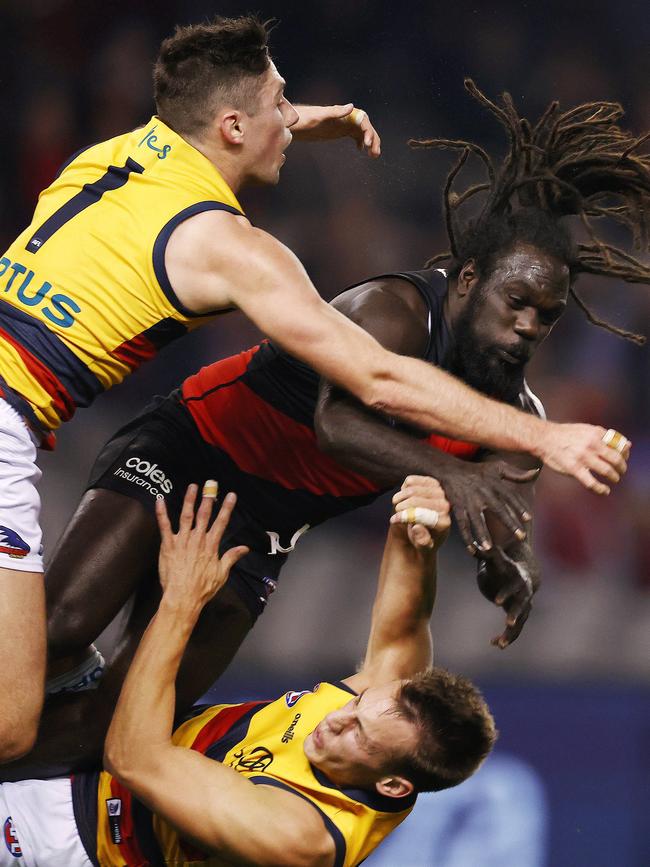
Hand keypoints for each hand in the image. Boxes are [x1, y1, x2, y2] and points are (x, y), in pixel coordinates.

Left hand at [155, 483, 248, 618]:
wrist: (183, 597)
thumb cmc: (202, 588)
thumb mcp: (222, 574)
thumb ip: (232, 557)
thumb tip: (245, 548)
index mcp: (211, 546)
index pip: (221, 522)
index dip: (227, 508)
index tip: (231, 495)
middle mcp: (198, 539)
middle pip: (204, 515)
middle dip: (208, 498)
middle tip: (211, 484)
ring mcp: (183, 541)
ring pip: (186, 515)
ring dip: (189, 500)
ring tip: (192, 487)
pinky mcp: (168, 545)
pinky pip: (164, 525)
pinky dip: (162, 512)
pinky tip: (160, 499)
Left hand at [291, 103, 380, 156]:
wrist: (292, 123)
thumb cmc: (303, 118)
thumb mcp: (319, 116)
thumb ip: (335, 112)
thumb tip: (352, 107)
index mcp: (342, 113)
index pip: (362, 120)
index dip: (368, 131)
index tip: (368, 144)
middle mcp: (344, 117)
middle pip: (365, 127)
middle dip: (373, 139)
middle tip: (375, 154)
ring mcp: (342, 124)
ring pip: (361, 132)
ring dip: (369, 142)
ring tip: (374, 156)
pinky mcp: (337, 131)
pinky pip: (353, 135)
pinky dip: (360, 142)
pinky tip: (361, 150)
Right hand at [390, 475, 450, 548]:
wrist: (426, 526)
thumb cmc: (424, 537)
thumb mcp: (423, 546)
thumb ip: (422, 540)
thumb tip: (417, 527)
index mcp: (443, 522)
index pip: (421, 515)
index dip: (404, 516)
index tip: (394, 519)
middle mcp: (445, 505)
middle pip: (415, 500)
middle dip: (401, 507)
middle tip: (396, 513)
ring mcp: (439, 492)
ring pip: (412, 489)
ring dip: (400, 497)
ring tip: (397, 505)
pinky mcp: (432, 483)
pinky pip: (412, 481)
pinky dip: (404, 488)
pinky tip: (404, 496)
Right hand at [423, 460, 537, 553]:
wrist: (450, 469)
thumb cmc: (478, 470)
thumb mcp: (498, 467)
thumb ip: (517, 474)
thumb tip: (536, 472)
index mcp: (494, 483)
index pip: (510, 496)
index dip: (519, 507)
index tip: (528, 518)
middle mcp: (482, 492)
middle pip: (498, 509)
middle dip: (509, 523)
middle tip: (521, 537)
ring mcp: (469, 501)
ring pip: (476, 519)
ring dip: (482, 534)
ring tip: (489, 548)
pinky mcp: (457, 507)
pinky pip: (462, 524)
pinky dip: (466, 537)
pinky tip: (471, 549)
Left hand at [477, 543, 539, 647]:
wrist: (521, 573)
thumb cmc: (503, 565)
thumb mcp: (494, 559)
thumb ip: (482, 553)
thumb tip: (469, 545)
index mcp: (518, 579)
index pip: (513, 587)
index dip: (506, 593)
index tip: (496, 602)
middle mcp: (525, 593)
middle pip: (522, 605)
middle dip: (515, 614)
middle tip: (508, 623)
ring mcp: (525, 606)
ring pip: (521, 621)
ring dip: (512, 632)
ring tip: (500, 644)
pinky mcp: (520, 616)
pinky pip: (516, 630)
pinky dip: (507, 638)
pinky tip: (494, 644)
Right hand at [537, 422, 629, 494]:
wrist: (544, 437)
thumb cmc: (565, 434)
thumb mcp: (586, 429)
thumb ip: (605, 436)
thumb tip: (627, 444)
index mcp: (596, 433)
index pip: (619, 445)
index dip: (625, 453)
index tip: (624, 458)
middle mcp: (591, 444)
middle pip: (616, 459)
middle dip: (622, 467)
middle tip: (621, 471)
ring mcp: (583, 457)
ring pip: (607, 471)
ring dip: (614, 477)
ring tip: (614, 479)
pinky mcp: (574, 469)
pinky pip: (591, 482)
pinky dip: (600, 488)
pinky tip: (604, 490)